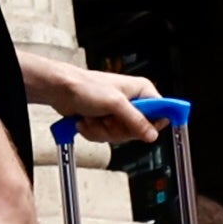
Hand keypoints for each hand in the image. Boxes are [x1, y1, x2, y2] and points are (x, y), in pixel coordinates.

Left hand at [26, 54, 156, 153]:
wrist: (60, 90)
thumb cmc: (85, 86)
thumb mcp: (115, 103)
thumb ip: (136, 120)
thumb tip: (152, 133)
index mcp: (141, 90)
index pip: (162, 111)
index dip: (154, 124)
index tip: (146, 131)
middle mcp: (132, 102)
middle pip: (139, 130)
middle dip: (119, 128)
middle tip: (108, 119)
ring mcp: (118, 113)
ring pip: (121, 136)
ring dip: (103, 131)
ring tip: (93, 117)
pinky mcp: (105, 121)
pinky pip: (107, 138)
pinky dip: (94, 132)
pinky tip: (87, 120)